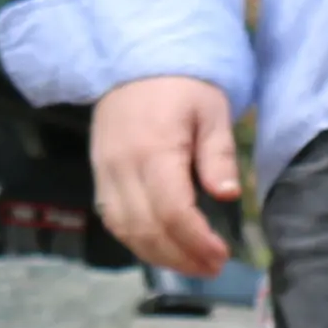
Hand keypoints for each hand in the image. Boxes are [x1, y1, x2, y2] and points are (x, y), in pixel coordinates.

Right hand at [90, 76, 245, 272]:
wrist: (135, 59)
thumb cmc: (182, 83)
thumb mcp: (212, 109)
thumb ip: (218, 154)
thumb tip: (229, 195)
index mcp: (153, 150)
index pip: (172, 211)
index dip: (196, 241)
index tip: (221, 256)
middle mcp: (122, 168)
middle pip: (147, 229)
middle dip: (181, 257)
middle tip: (212, 268)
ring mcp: (105, 173)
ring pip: (126, 231)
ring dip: (159, 256)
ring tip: (192, 266)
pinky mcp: (98, 175)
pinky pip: (113, 219)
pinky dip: (136, 241)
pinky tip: (161, 249)